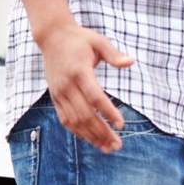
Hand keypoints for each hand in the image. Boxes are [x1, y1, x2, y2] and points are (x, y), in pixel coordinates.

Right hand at [37, 23, 134, 153]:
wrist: (52, 37)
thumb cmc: (80, 39)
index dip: (108, 112)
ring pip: (74, 121)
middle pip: (85, 114)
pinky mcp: (55, 97)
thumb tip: (131, 62)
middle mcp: (67, 85)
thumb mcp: (99, 41)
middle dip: (102, 132)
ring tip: (108, 148)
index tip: (122, 125)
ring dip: (92, 137)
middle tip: (118, 145)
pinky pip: (66, 120)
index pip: (95, 97)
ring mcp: (59, 93)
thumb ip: (114, 54)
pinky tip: (93, 140)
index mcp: (79, 72)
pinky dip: (79, 132)